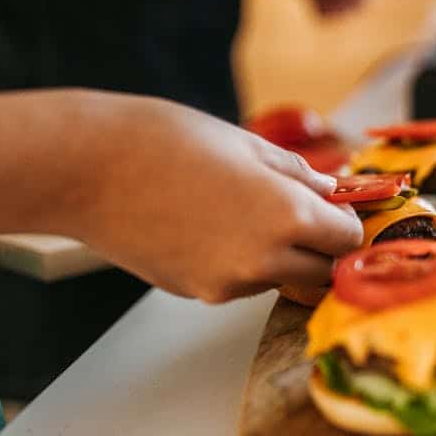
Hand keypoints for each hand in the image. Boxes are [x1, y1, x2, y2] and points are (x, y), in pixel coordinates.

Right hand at [69, 95, 362, 302]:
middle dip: (321, 247)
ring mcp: (229, 283)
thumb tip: (331, 190)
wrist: (88, 170)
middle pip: (322, 271)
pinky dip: (241, 262)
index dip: (347, 221)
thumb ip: (299, 174)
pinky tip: (210, 227)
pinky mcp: (198, 292)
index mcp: (287, 215)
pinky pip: (240, 282)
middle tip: (303, 215)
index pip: (347, 239)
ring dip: (280, 255)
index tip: (338, 207)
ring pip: (280, 278)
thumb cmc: (166, 142)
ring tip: (242, 212)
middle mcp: (264, 259)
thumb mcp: (248, 145)